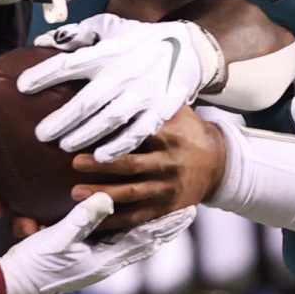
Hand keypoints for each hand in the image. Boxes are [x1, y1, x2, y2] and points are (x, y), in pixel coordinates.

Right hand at [0, 191, 195, 293]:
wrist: (16, 284)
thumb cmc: (36, 263)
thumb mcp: (58, 238)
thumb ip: (83, 218)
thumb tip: (107, 198)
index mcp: (107, 259)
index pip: (146, 238)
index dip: (167, 224)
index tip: (187, 210)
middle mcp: (108, 262)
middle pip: (146, 242)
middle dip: (167, 226)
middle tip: (189, 212)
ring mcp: (98, 262)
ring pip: (134, 243)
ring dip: (153, 229)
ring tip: (171, 218)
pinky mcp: (87, 258)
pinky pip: (117, 242)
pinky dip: (132, 232)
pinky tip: (135, 224)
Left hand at [18, 14, 219, 162]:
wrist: (189, 49)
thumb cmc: (141, 40)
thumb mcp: (112, 27)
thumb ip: (79, 35)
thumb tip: (44, 42)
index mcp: (110, 51)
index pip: (70, 64)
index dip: (44, 74)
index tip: (22, 87)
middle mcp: (125, 73)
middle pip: (87, 100)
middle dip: (62, 119)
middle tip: (41, 134)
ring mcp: (144, 94)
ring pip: (110, 120)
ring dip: (85, 136)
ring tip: (65, 147)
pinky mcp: (160, 110)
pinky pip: (138, 133)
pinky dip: (119, 146)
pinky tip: (101, 157)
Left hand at [70, 105, 226, 227]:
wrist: (219, 165)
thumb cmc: (188, 131)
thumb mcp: (176, 109)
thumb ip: (153, 97)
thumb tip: (121, 73)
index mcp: (169, 136)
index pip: (138, 133)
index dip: (113, 132)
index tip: (87, 129)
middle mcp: (168, 163)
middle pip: (131, 164)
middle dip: (102, 166)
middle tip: (75, 162)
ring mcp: (166, 188)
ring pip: (132, 194)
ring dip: (103, 194)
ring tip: (76, 193)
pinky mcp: (164, 208)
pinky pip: (136, 217)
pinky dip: (113, 220)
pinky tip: (91, 220)